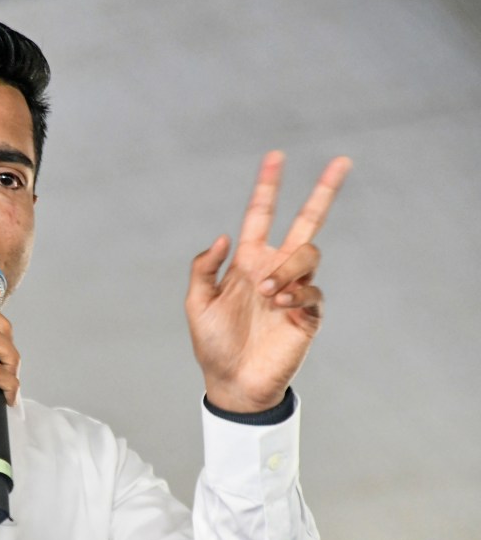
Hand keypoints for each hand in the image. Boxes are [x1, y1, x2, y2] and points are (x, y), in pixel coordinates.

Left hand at [185, 151, 351, 412]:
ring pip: (309, 254)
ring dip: (288, 267)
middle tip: (341, 162)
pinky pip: (312, 292)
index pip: (261, 215)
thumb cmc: (214, 345)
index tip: (275, 157)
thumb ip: (204, 268)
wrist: (232, 383)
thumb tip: (224, 236)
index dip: (268, 187)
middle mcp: (274, 269)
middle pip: (307, 222)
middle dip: (323, 192)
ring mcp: (293, 291)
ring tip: (267, 291)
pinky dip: (297, 294)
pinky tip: (280, 305)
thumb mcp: (197, 303)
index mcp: (248, 261)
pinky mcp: (307, 315)